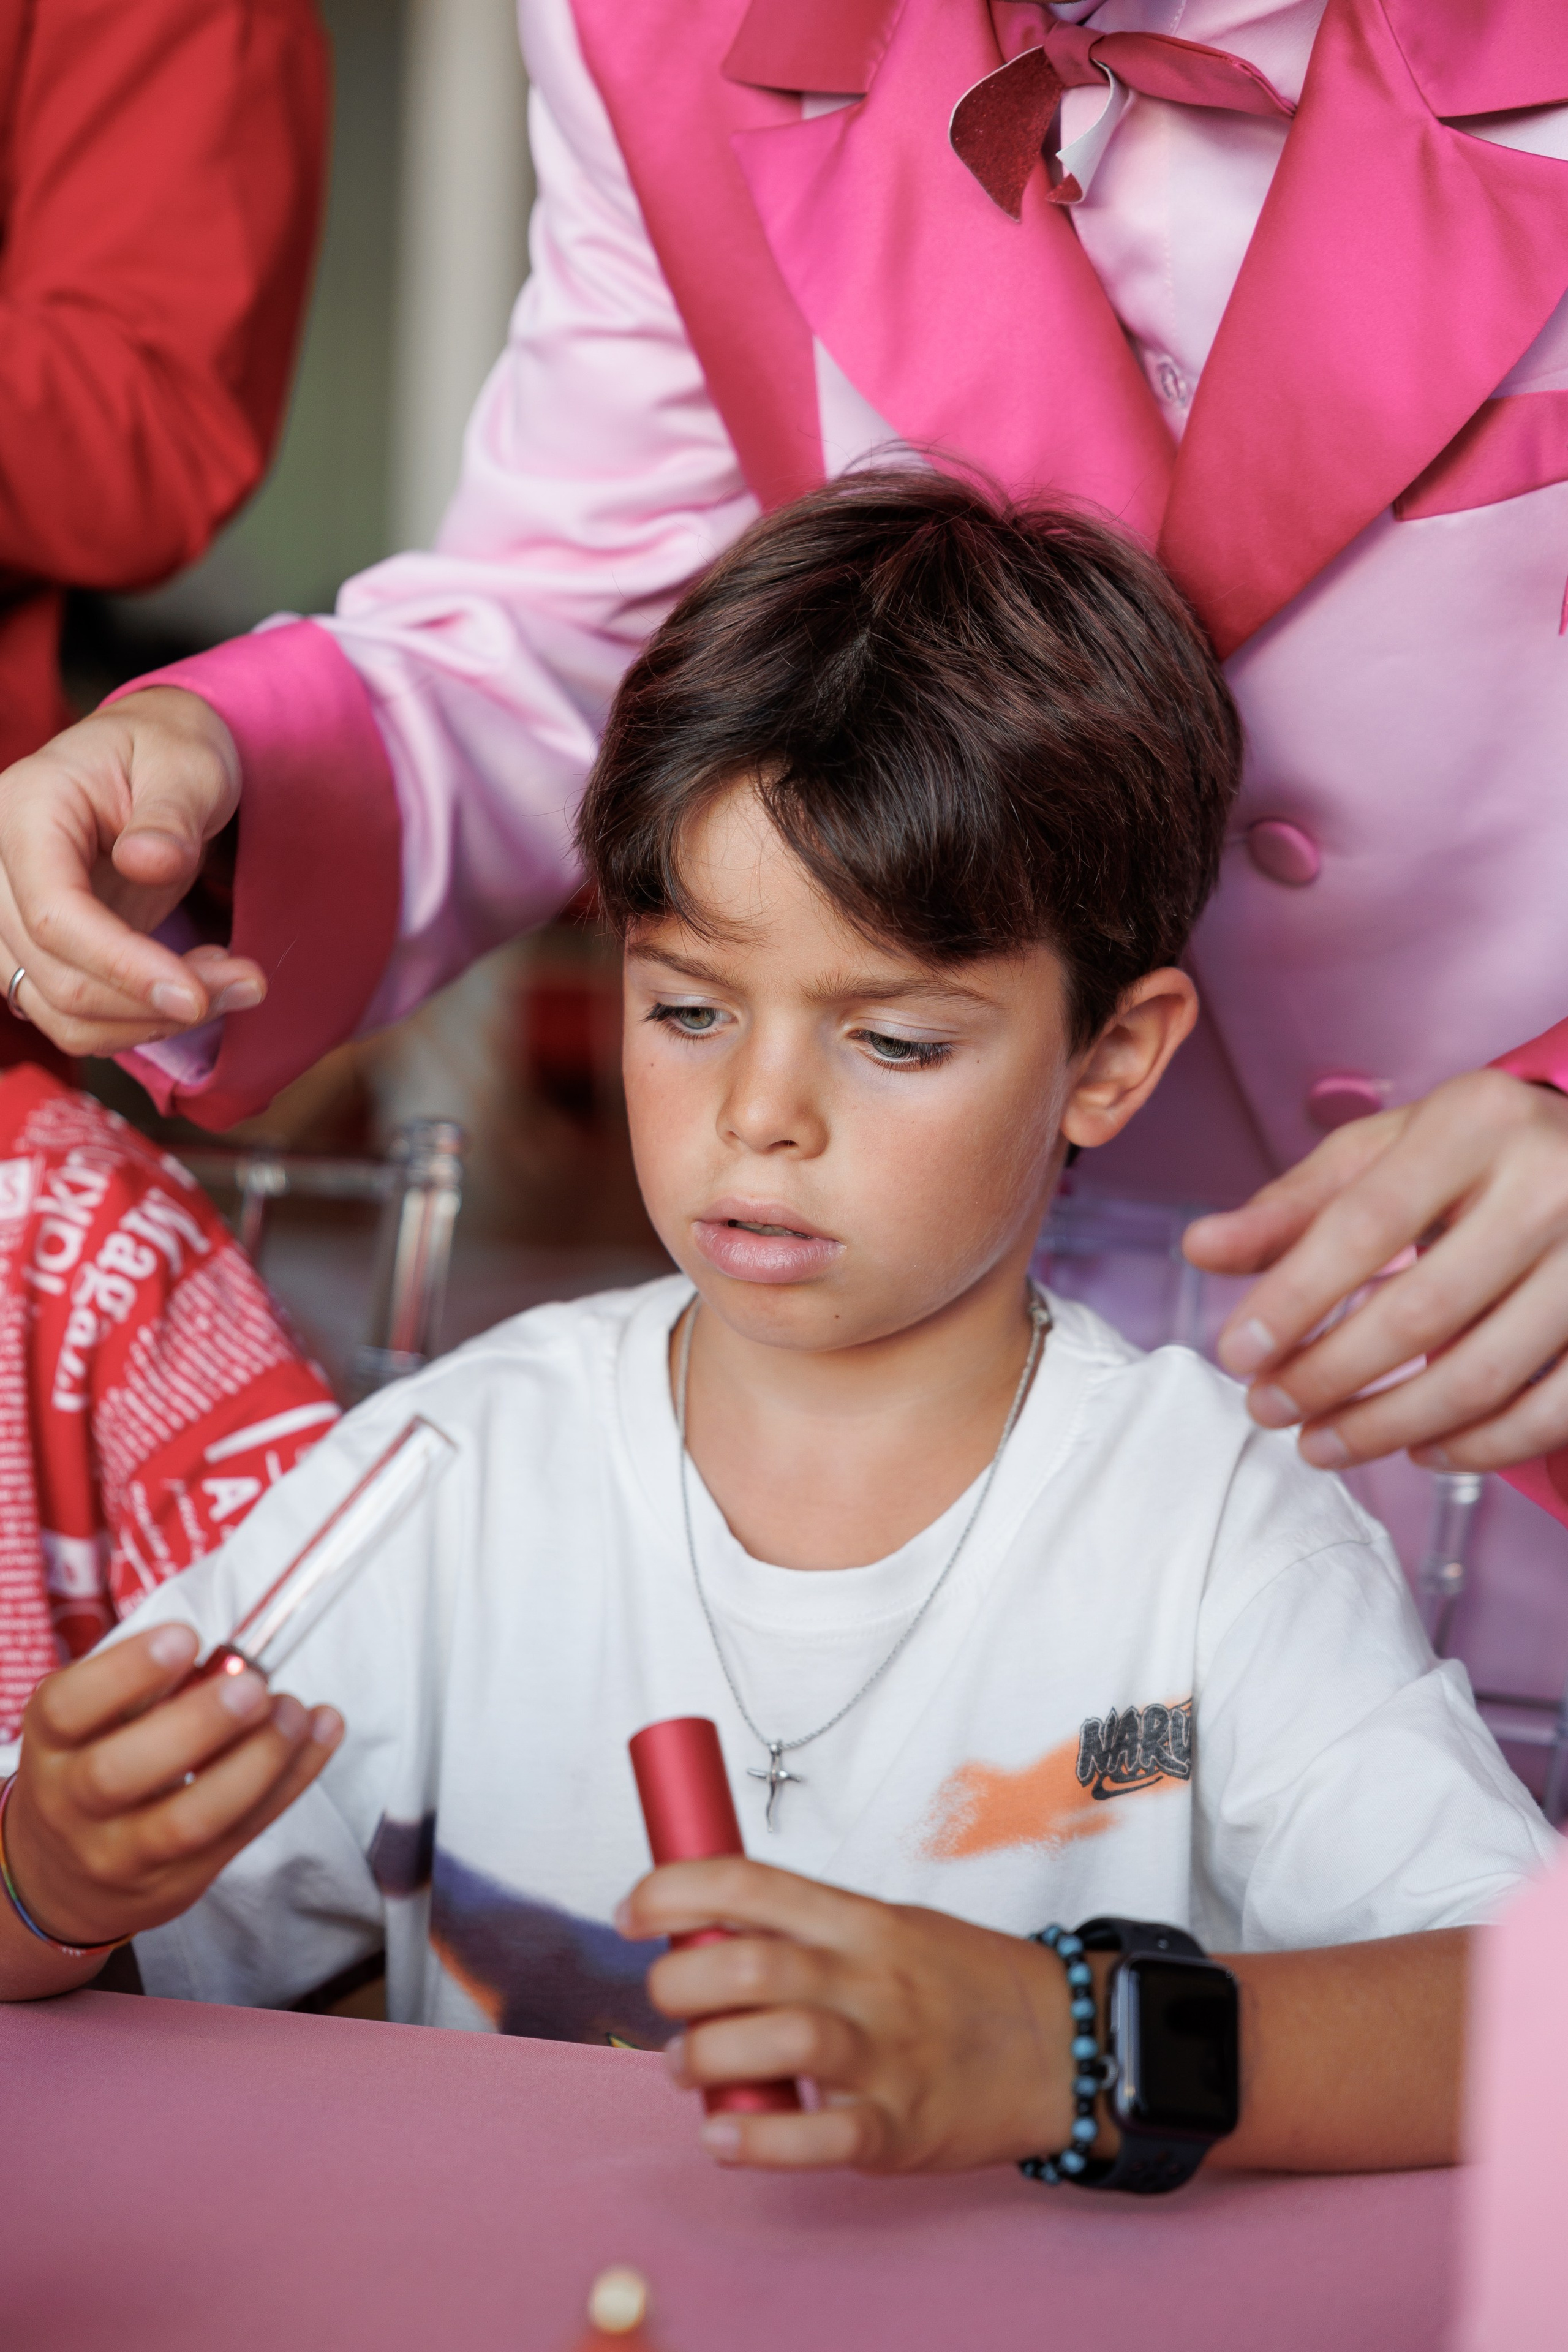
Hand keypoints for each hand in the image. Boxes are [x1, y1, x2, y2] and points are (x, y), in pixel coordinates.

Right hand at [0, 686, 266, 1053]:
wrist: (152, 760)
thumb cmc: (169, 752)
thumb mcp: (186, 763)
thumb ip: (170, 813)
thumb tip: (147, 862)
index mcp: (22, 812)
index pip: (53, 915)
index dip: (123, 967)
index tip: (196, 996)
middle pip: (55, 977)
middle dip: (155, 1002)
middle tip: (250, 984)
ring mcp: (10, 920)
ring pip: (60, 1011)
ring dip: (150, 1022)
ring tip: (233, 984)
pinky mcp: (39, 955)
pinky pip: (73, 1017)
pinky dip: (137, 1022)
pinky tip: (196, 988)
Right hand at [0, 1622, 339, 1996]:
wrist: (66, 1880)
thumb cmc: (91, 1768)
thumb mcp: (92, 1722)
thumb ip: (146, 1689)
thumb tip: (228, 1659)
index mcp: (51, 1746)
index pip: (68, 1708)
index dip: (126, 1671)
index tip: (187, 1639)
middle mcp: (73, 1805)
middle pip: (120, 1773)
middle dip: (199, 1723)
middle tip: (255, 1686)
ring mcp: (123, 1854)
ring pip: (190, 1821)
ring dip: (258, 1760)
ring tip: (294, 1711)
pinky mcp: (178, 1883)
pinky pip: (242, 1833)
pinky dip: (291, 1781)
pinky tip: (321, 1732)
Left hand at [618, 1857, 1089, 2171]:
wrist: (1059, 2041)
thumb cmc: (958, 1982)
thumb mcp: (886, 1926)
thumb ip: (807, 1931)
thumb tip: (706, 1935)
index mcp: (857, 1919)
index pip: (746, 1882)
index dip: (672, 1889)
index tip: (632, 1912)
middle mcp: (866, 1978)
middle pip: (745, 1962)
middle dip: (676, 1981)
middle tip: (665, 2001)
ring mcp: (885, 2053)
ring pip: (774, 2037)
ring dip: (704, 2055)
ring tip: (688, 2067)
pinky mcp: (899, 2126)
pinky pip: (819, 2136)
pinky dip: (757, 2142)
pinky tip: (723, 2138)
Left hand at [1183, 1070, 1567, 1474]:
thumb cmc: (1475, 1156)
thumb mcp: (1384, 1154)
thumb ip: (1293, 1205)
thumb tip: (1200, 1249)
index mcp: (1476, 1123)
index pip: (1365, 1224)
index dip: (1293, 1297)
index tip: (1236, 1353)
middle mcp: (1551, 1184)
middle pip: (1420, 1311)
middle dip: (1327, 1376)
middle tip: (1268, 1410)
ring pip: (1481, 1374)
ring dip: (1387, 1426)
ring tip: (1321, 1443)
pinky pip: (1549, 1411)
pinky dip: (1478, 1447)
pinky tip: (1419, 1450)